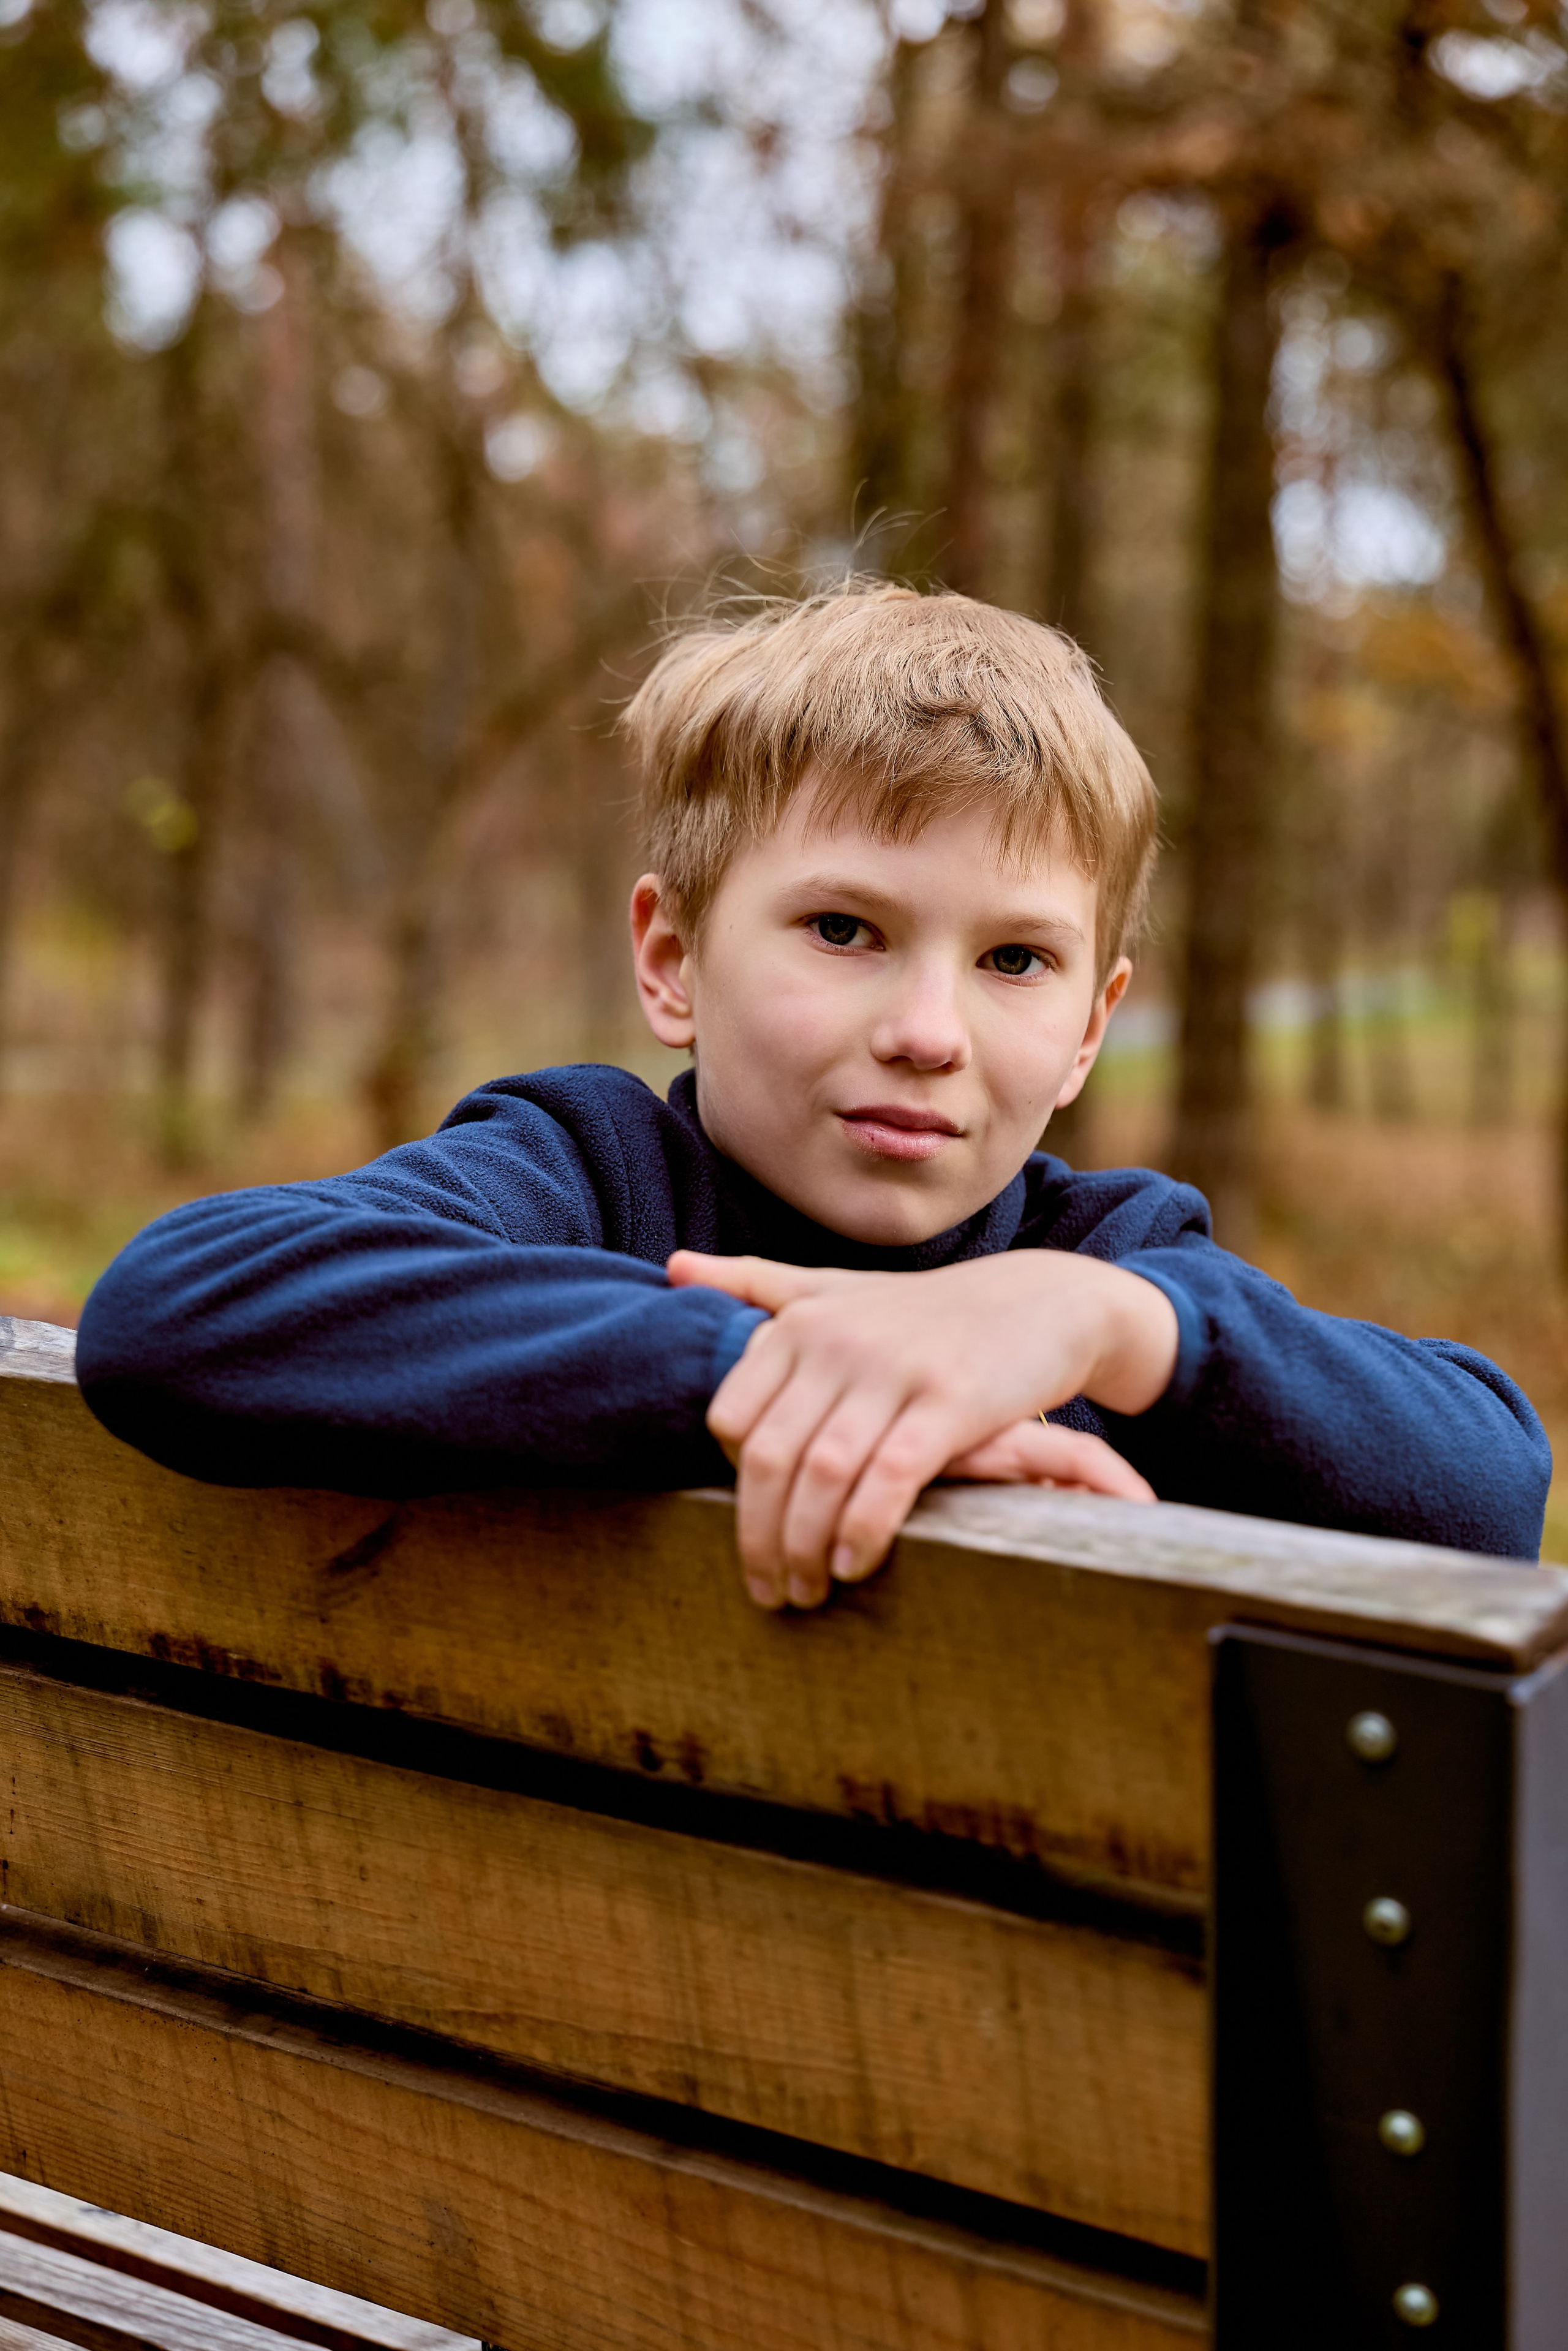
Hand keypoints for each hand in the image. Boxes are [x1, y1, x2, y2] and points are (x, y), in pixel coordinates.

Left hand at [667, 1248, 1174, 1608]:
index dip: (734, 1482)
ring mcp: (895, 1369)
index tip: (753, 1524)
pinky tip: (855, 1563)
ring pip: (822, 1473)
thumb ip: (754, 1285)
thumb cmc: (924, 1313)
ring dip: (805, 1546)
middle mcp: (839, 1341)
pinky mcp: (952, 1400)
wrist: (1040, 1302)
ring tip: (808, 1591)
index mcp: (802, 1322)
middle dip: (759, 1537)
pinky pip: (889, 1477)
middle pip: (769, 1456)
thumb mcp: (834, 1290)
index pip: (732, 1418)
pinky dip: (864, 1528)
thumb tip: (670, 1267)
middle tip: (769, 1590)